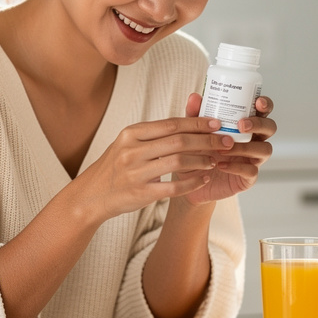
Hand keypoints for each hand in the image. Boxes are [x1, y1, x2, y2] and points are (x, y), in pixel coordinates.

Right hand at [73, 115, 235, 222]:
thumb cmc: (114, 167)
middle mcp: (132, 151)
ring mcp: (136, 173)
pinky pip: (173, 187)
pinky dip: (192, 183)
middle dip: (206, 141)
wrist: (92, 195)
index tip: (216, 123)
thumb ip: (153, 135)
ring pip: (178, 162)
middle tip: (225, 142)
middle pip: (178, 141)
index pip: (171, 124)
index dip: (197, 123)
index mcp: (131, 134)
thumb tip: (188, 124)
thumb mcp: (127, 144)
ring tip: (215, 161)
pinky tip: (203, 179)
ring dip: (202, 161)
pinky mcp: (141, 193)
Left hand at [177, 93, 275, 205]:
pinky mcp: (248, 177)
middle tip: (241, 125)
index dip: (265, 104)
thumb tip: (194, 96)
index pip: (262, 111)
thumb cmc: (197, 152)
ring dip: (247, 147)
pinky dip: (237, 167)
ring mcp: (254, 159)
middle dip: (259, 124)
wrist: (190, 181)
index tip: (258, 101)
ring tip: (225, 147)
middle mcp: (253, 140)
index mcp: (244, 125)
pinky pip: (252, 171)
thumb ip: (194, 115)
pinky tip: (221, 164)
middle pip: (270, 127)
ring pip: (265, 149)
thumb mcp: (193, 132)